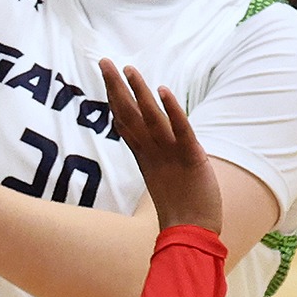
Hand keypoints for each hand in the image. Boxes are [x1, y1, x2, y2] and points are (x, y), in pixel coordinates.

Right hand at [100, 59, 221, 233]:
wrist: (192, 234)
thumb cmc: (180, 208)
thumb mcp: (162, 176)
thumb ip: (152, 156)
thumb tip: (144, 143)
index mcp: (145, 155)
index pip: (126, 119)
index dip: (116, 96)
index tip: (107, 74)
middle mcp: (153, 151)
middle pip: (131, 114)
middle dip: (117, 87)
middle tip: (104, 61)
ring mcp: (171, 154)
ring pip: (152, 118)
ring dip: (140, 92)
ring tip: (128, 69)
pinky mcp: (192, 158)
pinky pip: (181, 130)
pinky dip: (172, 111)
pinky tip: (163, 91)